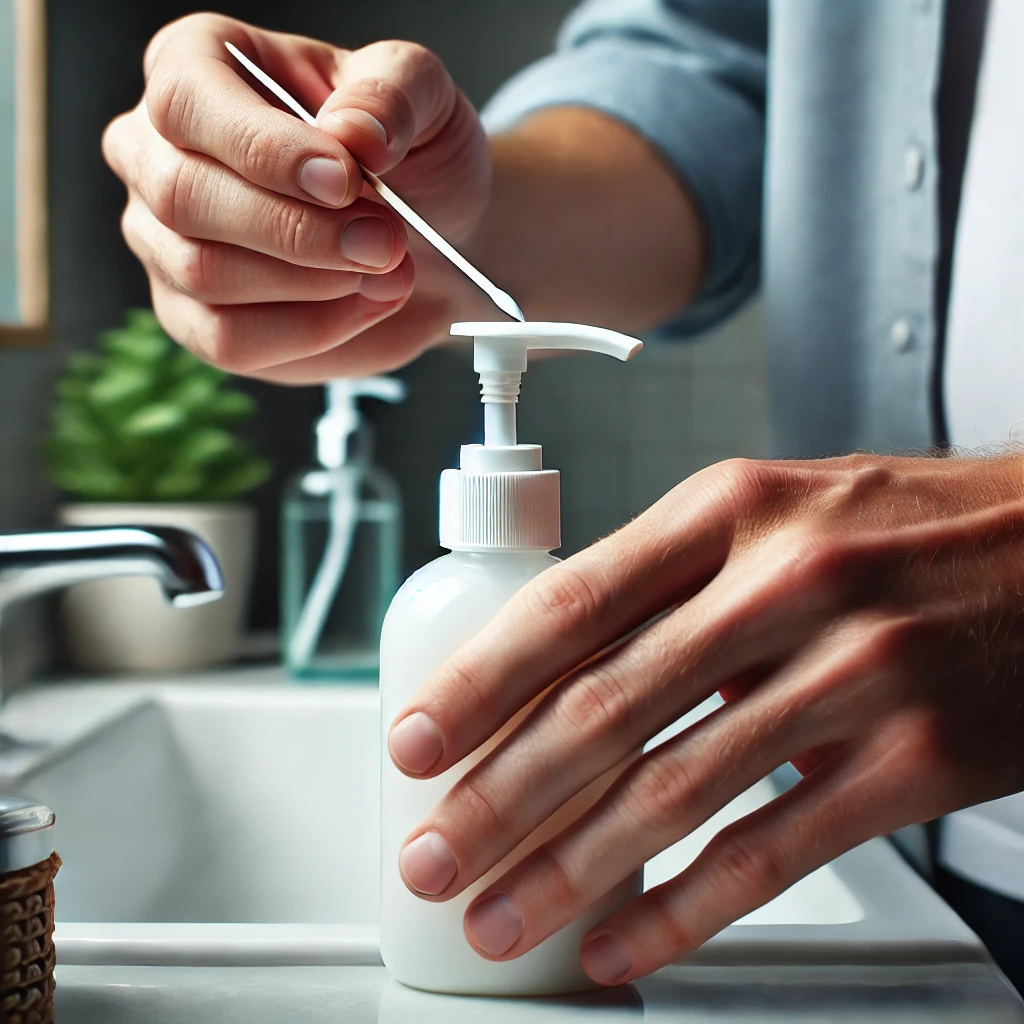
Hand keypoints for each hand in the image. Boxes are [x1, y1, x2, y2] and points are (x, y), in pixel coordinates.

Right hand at [103, 14, 491, 381]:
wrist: (437, 237)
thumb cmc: (411, 155)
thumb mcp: (423, 96)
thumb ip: (392, 94)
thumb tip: (351, 133)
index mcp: (198, 64)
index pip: (187, 101)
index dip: (265, 149)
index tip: (346, 181)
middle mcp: (157, 152)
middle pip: (184, 196)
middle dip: (297, 230)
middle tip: (384, 242)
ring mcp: (164, 241)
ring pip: (204, 273)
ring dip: (312, 283)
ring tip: (386, 268)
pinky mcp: (194, 318)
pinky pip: (228, 340)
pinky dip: (310, 330)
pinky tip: (362, 304)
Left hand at [387, 452, 1023, 983]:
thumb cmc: (901, 527)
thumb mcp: (775, 508)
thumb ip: (670, 576)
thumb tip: (554, 659)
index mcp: (730, 507)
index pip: (571, 600)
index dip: (479, 680)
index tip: (415, 740)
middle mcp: (783, 581)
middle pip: (603, 707)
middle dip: (498, 795)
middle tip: (432, 854)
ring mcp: (854, 671)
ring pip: (673, 790)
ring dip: (568, 869)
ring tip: (499, 915)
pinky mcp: (916, 760)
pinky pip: (773, 853)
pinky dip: (683, 908)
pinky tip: (621, 940)